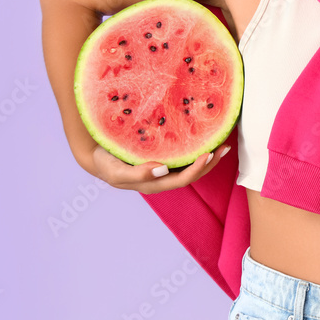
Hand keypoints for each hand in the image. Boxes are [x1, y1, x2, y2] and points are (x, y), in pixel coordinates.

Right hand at [91, 143, 230, 193]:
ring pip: (190, 165)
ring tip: (222, 142)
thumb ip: (138, 174)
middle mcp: (163, 177)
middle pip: (192, 174)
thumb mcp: (117, 172)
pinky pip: (183, 155)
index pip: (182, 179)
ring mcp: (163, 167)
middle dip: (210, 163)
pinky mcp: (162, 155)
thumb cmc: (106, 164)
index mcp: (155, 183)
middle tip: (224, 147)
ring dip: (207, 157)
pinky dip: (195, 147)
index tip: (209, 154)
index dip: (197, 169)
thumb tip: (162, 170)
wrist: (95, 156)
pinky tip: (203, 136)